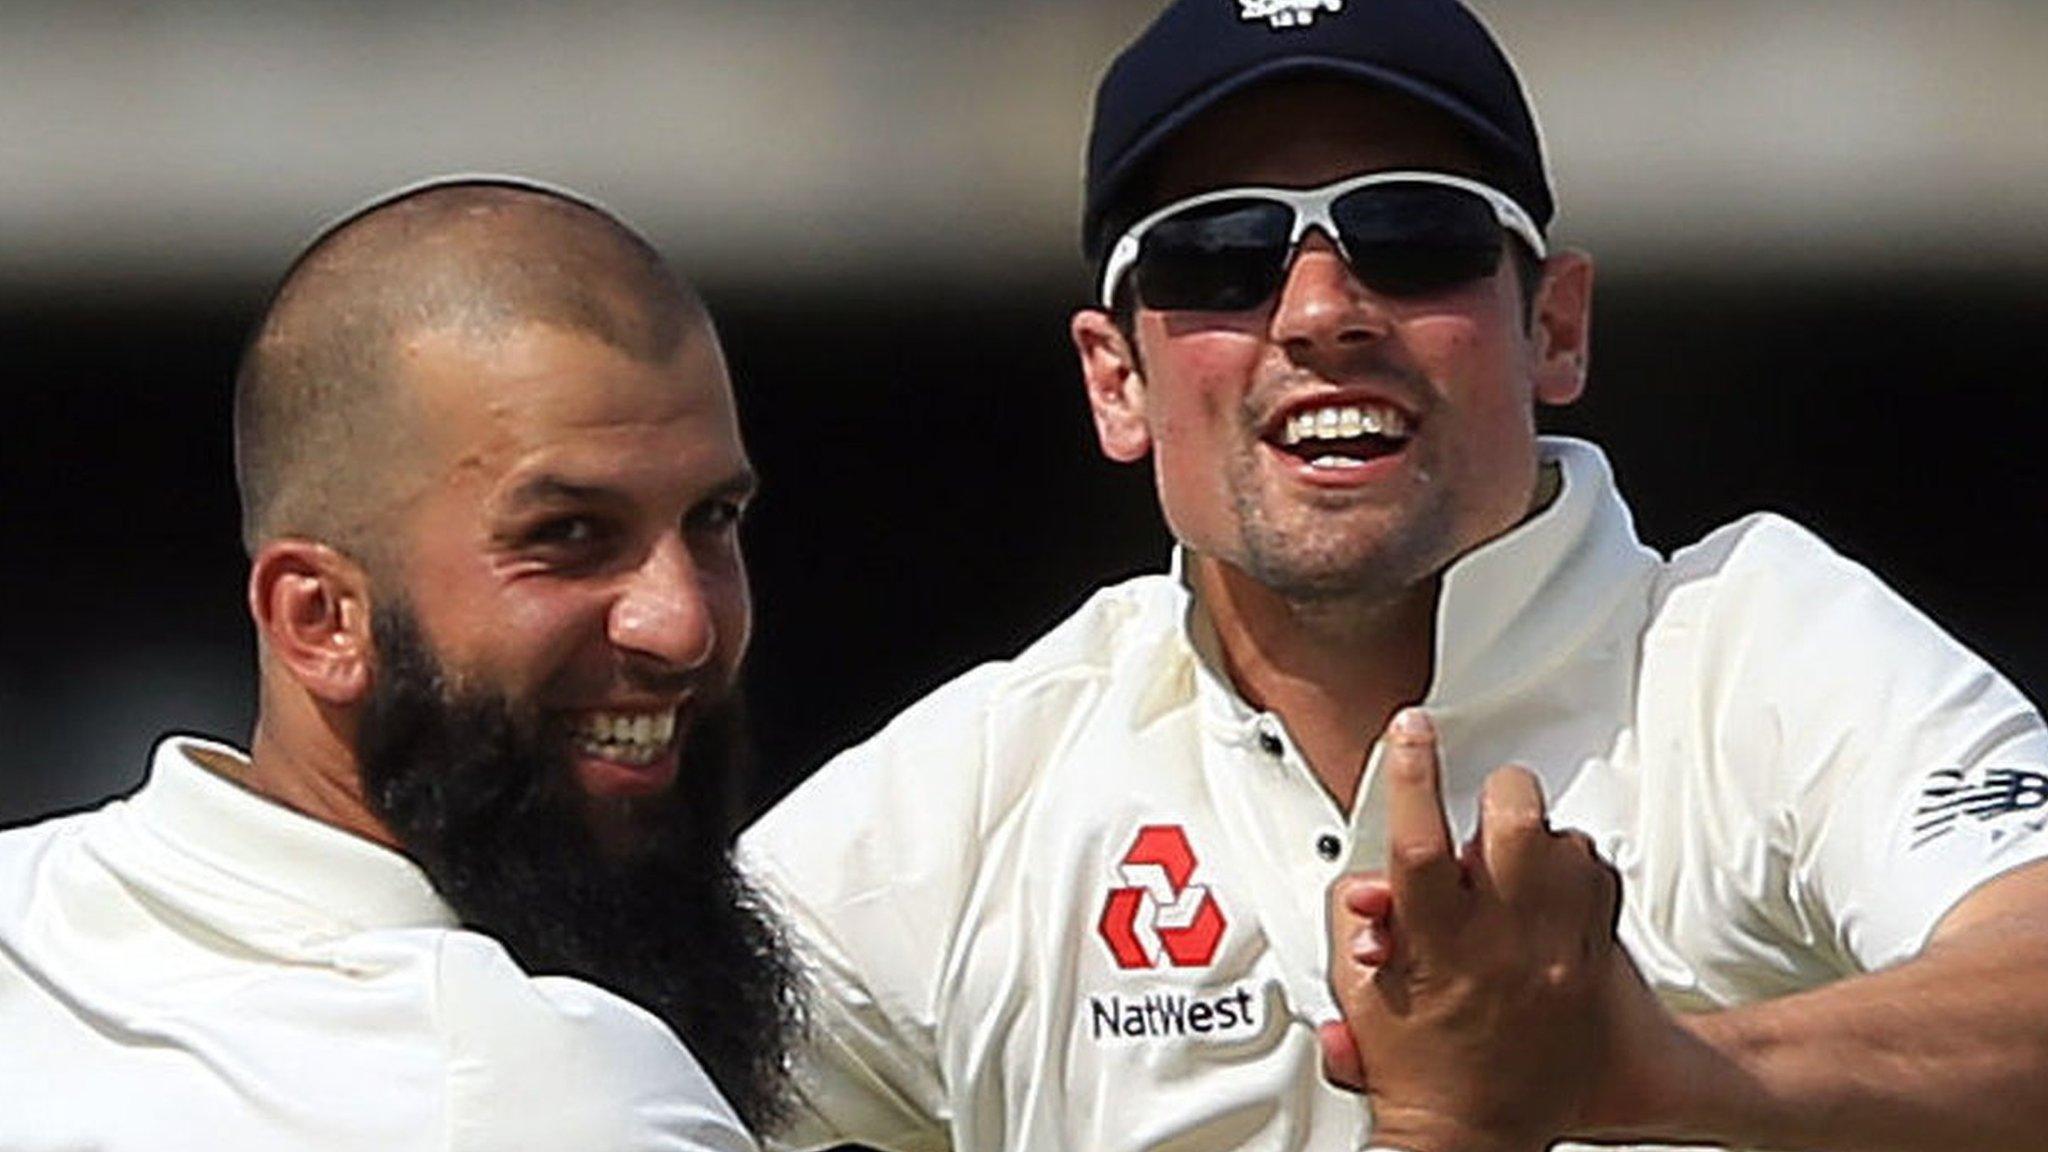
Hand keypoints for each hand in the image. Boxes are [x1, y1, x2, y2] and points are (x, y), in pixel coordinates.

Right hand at [1320, 708, 1661, 1151]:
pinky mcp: (1591, 962)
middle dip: (1495, 798)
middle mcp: (1502, 943)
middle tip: (1481, 814)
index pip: (1417, 838)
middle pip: (1514, 819)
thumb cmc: (1415, 1066)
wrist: (1476, 1132)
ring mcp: (1556, 952)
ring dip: (1536, 842)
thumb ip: (1361, 919)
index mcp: (1435, 945)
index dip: (1411, 772)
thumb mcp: (1362, 991)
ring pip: (1564, 843)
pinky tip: (1549, 897)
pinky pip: (1600, 880)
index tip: (1412, 729)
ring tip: (1512, 871)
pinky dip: (1577, 873)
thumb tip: (1374, 882)